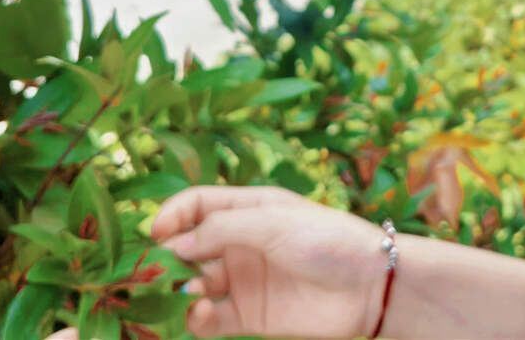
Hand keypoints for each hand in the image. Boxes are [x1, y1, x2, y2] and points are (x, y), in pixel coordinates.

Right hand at [152, 184, 388, 338]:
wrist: (369, 285)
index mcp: (246, 208)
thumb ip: (221, 230)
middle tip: (155, 272)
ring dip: (179, 290)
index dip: (172, 216)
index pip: (195, 205)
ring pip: (192, 284)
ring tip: (186, 294)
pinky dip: (195, 318)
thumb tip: (173, 244)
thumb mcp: (273, 222)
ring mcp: (242, 279)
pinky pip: (208, 318)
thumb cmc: (326, 239)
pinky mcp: (248, 315)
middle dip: (168, 258)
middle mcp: (239, 242)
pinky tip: (200, 315)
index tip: (154, 233)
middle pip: (188, 247)